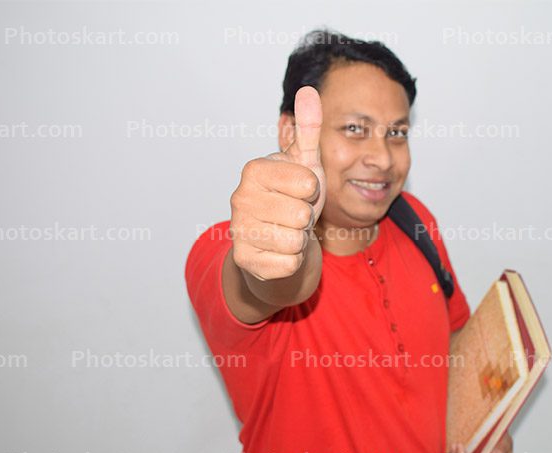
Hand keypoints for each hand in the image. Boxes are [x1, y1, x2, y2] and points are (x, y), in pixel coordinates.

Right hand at [229, 86, 325, 280]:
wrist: (279, 241)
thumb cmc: (294, 198)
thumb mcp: (306, 163)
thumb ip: (308, 130)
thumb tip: (308, 90)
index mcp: (254, 170)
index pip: (308, 183)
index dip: (312, 191)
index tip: (300, 191)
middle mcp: (239, 198)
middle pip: (301, 215)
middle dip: (305, 218)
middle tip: (293, 215)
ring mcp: (238, 230)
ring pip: (294, 241)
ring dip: (299, 240)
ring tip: (287, 231)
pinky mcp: (244, 260)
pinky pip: (288, 264)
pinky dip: (293, 260)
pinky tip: (280, 251)